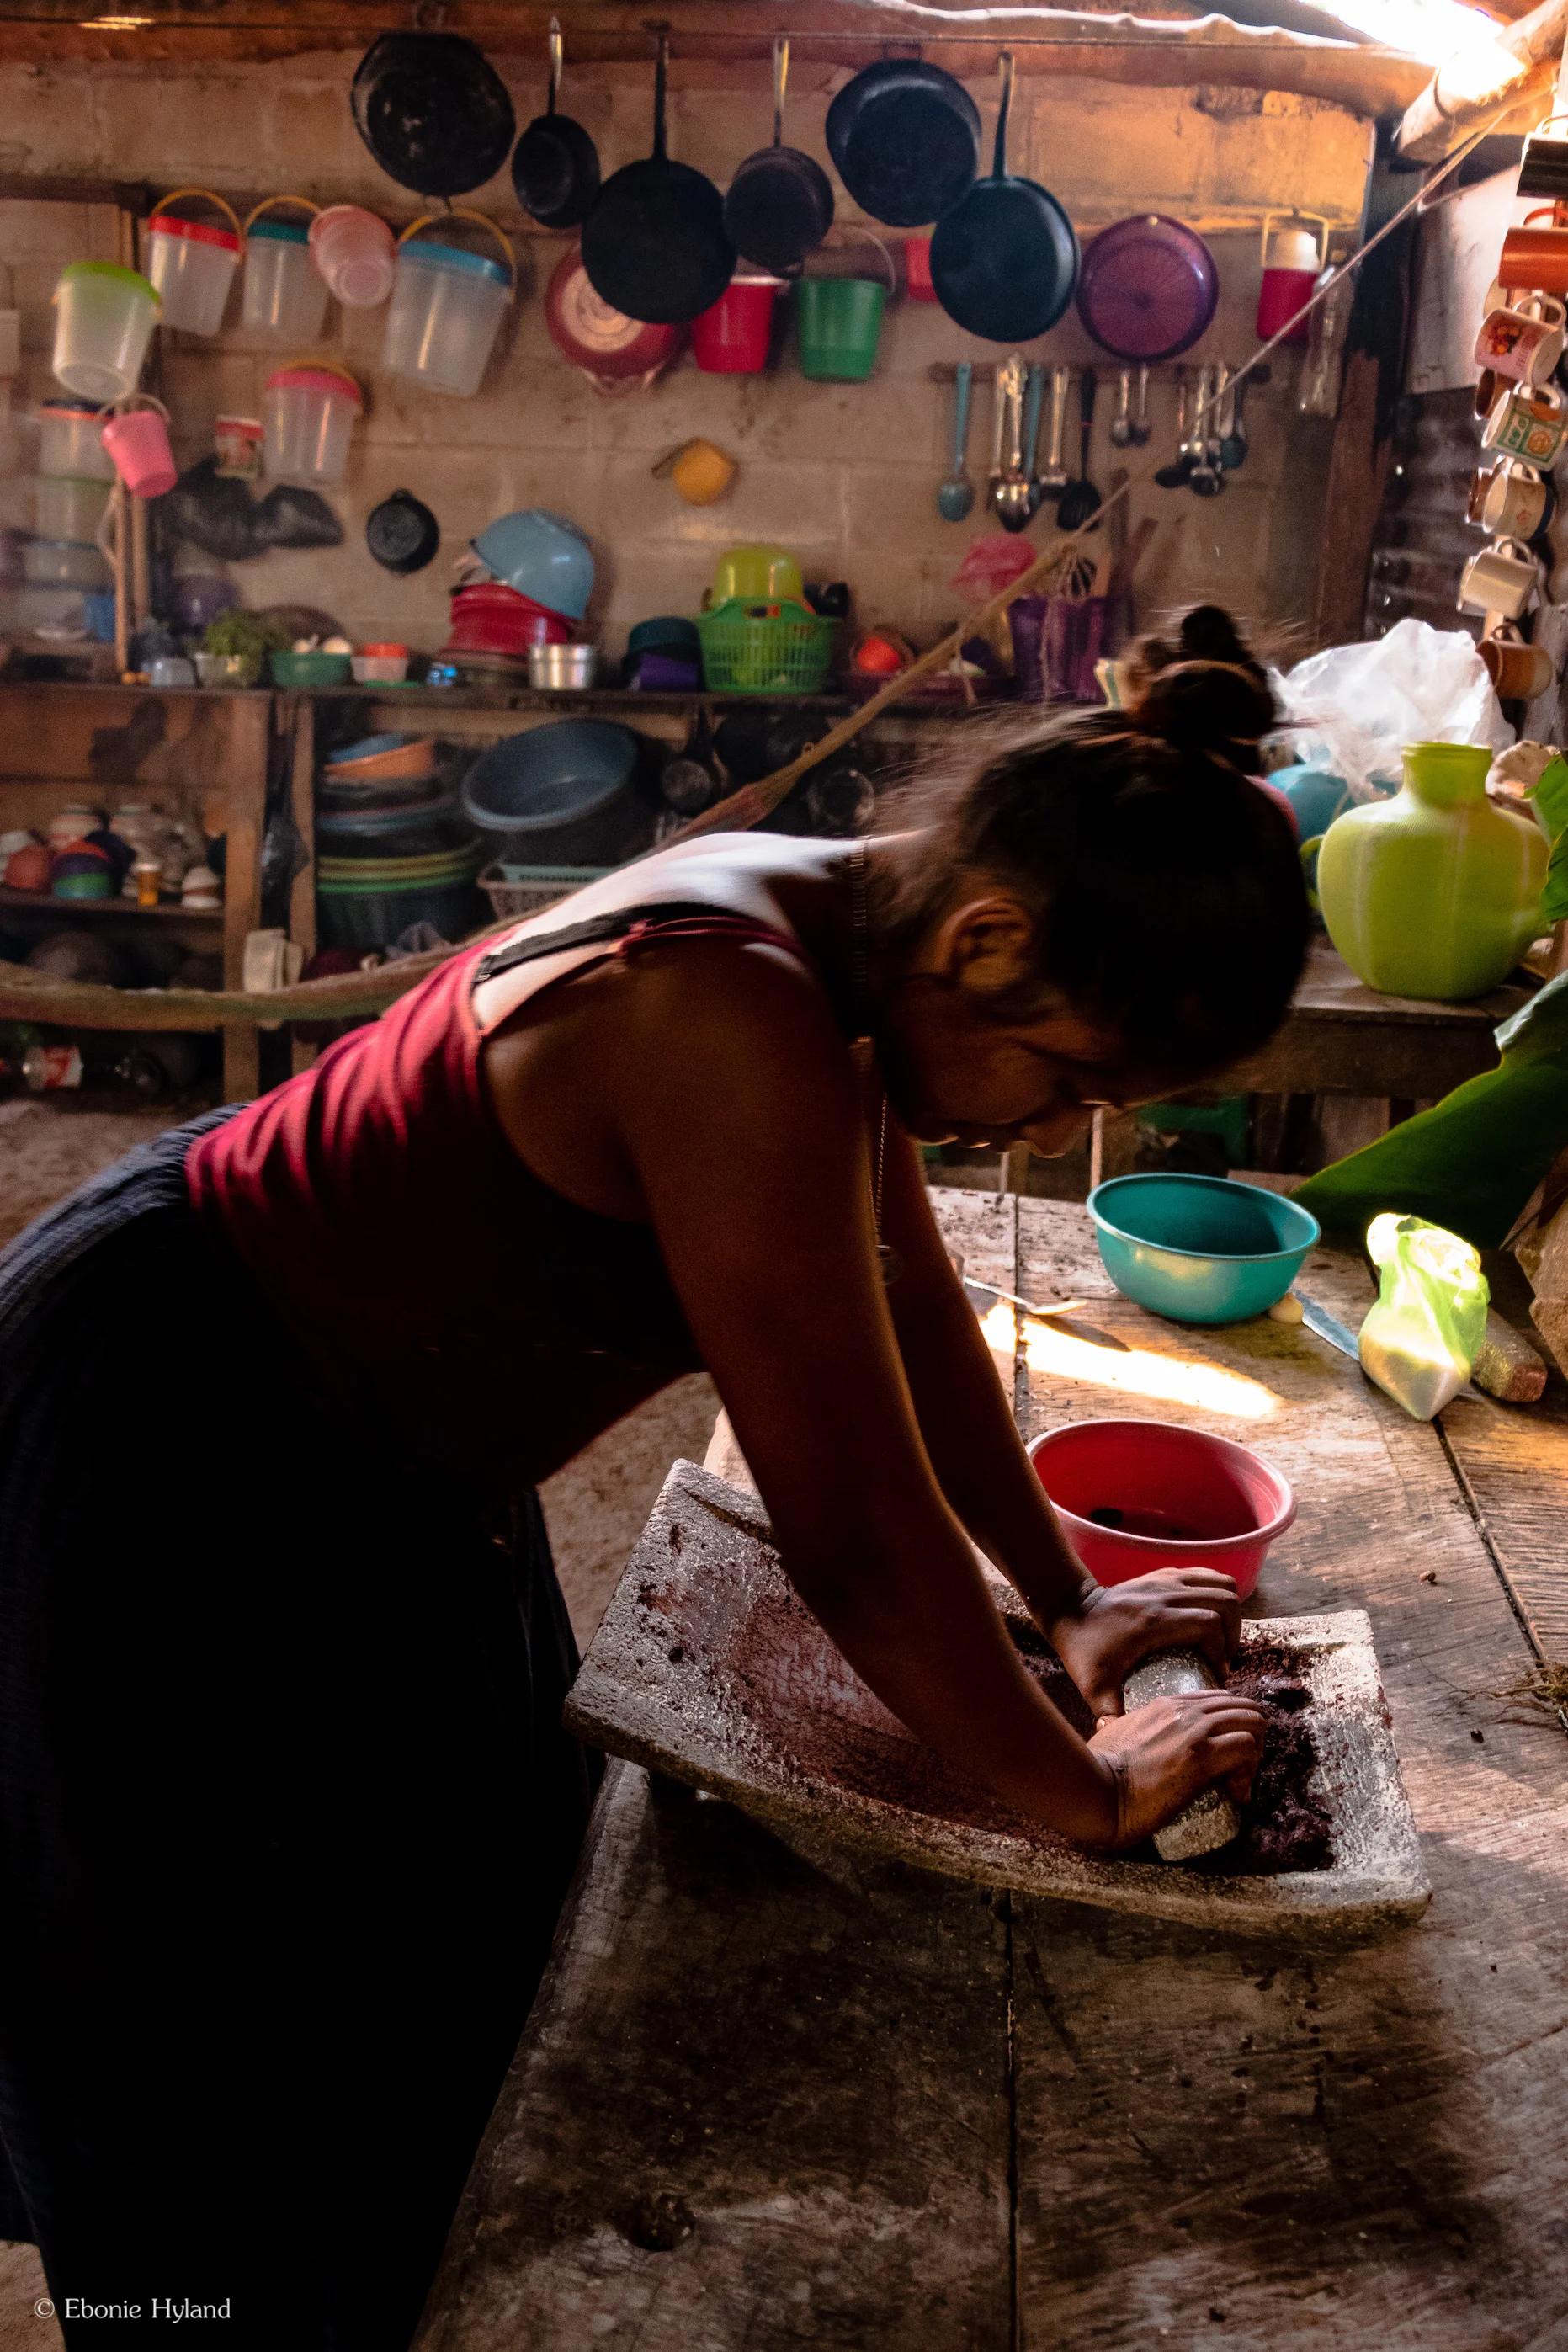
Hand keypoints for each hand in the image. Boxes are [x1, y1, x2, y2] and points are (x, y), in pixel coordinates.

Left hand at [1047, 1567, 1242, 1717]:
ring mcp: (1165, 1579)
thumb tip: (1124, 1739)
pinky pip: (1207, 1575)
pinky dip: (1217, 1593)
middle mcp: (1164, 1593)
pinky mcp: (1164, 1574)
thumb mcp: (1094, 1688)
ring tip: (1220, 1638)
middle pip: (1224, 1601)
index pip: (1209, 1625)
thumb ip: (1110, 1715)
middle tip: (1223, 1658)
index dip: (1221, 1652)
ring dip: (1230, 1612)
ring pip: (1221, 1583)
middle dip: (1233, 1632)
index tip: (1215, 1674)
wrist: (1069, 1610)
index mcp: (1154, 1620)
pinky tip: (1208, 1617)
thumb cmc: (1084, 1651)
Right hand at [1085, 1690, 1265, 1849]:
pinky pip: (1247, 1751)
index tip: (1226, 1751)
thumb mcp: (1114, 1733)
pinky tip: (1238, 1792)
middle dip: (1252, 1736)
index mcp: (1165, 1705)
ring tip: (1243, 1779)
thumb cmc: (1099, 1768)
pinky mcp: (1202, 1759)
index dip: (1231, 1723)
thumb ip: (1120, 1726)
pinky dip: (1251, 1772)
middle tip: (1242, 1767)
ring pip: (1252, 1724)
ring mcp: (1194, 1733)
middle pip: (1242, 1707)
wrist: (1096, 1790)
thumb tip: (1110, 1728)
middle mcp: (1183, 1712)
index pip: (1218, 1699)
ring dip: (1256, 1753)